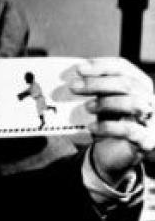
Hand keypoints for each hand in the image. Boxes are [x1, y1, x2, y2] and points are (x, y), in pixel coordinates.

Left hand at [71, 57, 154, 183]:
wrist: (114, 154)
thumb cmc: (110, 122)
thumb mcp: (102, 101)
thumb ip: (95, 87)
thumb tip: (77, 73)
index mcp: (138, 85)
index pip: (124, 68)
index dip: (102, 66)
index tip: (79, 69)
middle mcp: (149, 99)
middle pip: (127, 83)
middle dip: (97, 83)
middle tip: (74, 87)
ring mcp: (151, 119)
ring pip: (133, 103)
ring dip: (106, 102)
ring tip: (87, 107)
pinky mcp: (147, 140)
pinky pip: (130, 130)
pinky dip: (108, 127)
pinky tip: (92, 128)